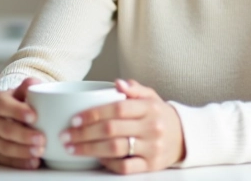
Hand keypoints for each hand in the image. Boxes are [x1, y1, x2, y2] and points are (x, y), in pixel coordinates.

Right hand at [0, 78, 44, 169]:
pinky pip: (4, 160)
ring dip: (23, 151)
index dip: (17, 111)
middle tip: (42, 139)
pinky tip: (32, 162)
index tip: (34, 117)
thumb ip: (28, 87)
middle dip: (24, 135)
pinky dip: (19, 162)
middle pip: (5, 129)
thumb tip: (34, 83)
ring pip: (4, 147)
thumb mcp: (21, 92)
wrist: (4, 117)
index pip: (2, 105)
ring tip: (40, 151)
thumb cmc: (16, 104)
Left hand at [60, 79, 185, 174]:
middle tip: (65, 136)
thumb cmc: (160, 115)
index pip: (117, 108)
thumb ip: (134, 89)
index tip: (74, 119)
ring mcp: (152, 148)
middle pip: (112, 130)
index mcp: (149, 108)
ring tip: (72, 148)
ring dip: (90, 149)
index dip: (93, 114)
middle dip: (84, 133)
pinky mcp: (151, 165)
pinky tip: (95, 158)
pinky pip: (125, 166)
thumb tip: (117, 83)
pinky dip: (108, 163)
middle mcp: (152, 127)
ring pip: (115, 149)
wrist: (185, 137)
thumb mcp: (152, 97)